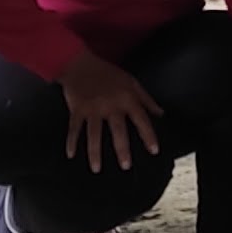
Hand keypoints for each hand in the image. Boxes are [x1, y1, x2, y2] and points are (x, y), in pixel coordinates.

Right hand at [57, 49, 164, 168]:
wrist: (79, 64)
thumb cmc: (107, 73)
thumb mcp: (131, 81)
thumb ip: (146, 99)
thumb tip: (160, 114)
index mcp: (126, 98)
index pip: (141, 119)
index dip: (148, 135)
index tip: (154, 150)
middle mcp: (110, 105)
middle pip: (117, 130)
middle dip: (122, 148)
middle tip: (126, 165)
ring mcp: (92, 108)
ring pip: (93, 133)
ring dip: (94, 152)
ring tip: (96, 168)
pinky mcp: (77, 109)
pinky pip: (74, 128)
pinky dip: (71, 141)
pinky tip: (71, 155)